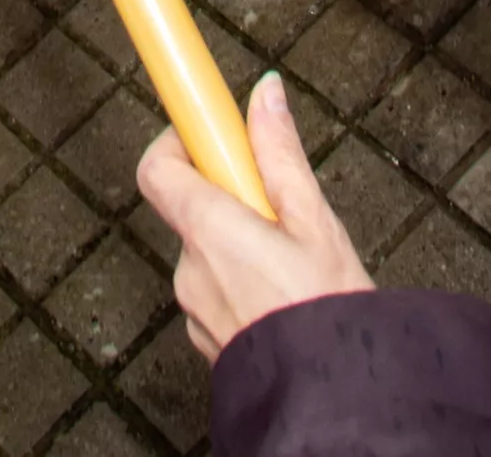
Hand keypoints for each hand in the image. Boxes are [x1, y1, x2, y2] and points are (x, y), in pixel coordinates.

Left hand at [137, 73, 371, 364]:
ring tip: (296, 263)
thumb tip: (263, 94)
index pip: (158, 168)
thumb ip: (280, 155)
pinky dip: (243, 283)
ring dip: (242, 245)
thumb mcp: (315, 221)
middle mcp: (190, 270)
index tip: (212, 134)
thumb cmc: (327, 312)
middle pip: (193, 210)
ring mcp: (195, 309)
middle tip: (284, 211)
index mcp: (209, 231)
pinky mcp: (208, 339)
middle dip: (233, 200)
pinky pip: (217, 292)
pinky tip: (286, 297)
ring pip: (209, 254)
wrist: (333, 396)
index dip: (178, 142)